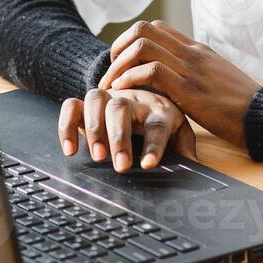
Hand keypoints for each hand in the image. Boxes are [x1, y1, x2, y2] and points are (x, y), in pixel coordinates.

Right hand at [57, 87, 196, 171]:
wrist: (145, 91)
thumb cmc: (163, 121)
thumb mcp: (179, 133)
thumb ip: (185, 150)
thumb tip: (195, 170)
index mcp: (160, 109)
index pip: (158, 123)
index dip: (154, 144)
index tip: (148, 164)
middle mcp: (133, 99)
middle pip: (122, 108)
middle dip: (119, 138)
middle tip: (120, 166)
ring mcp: (109, 97)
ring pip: (96, 100)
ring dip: (94, 129)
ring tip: (97, 157)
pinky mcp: (89, 103)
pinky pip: (72, 105)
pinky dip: (67, 125)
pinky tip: (70, 149)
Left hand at [97, 20, 260, 147]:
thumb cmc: (242, 106)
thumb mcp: (218, 80)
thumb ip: (197, 74)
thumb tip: (175, 83)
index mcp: (198, 49)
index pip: (157, 28)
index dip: (131, 41)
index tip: (123, 63)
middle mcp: (192, 53)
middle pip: (144, 28)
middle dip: (119, 47)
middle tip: (112, 71)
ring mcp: (191, 68)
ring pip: (143, 45)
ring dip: (119, 64)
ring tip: (113, 84)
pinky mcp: (190, 89)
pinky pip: (152, 71)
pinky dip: (131, 78)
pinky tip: (125, 92)